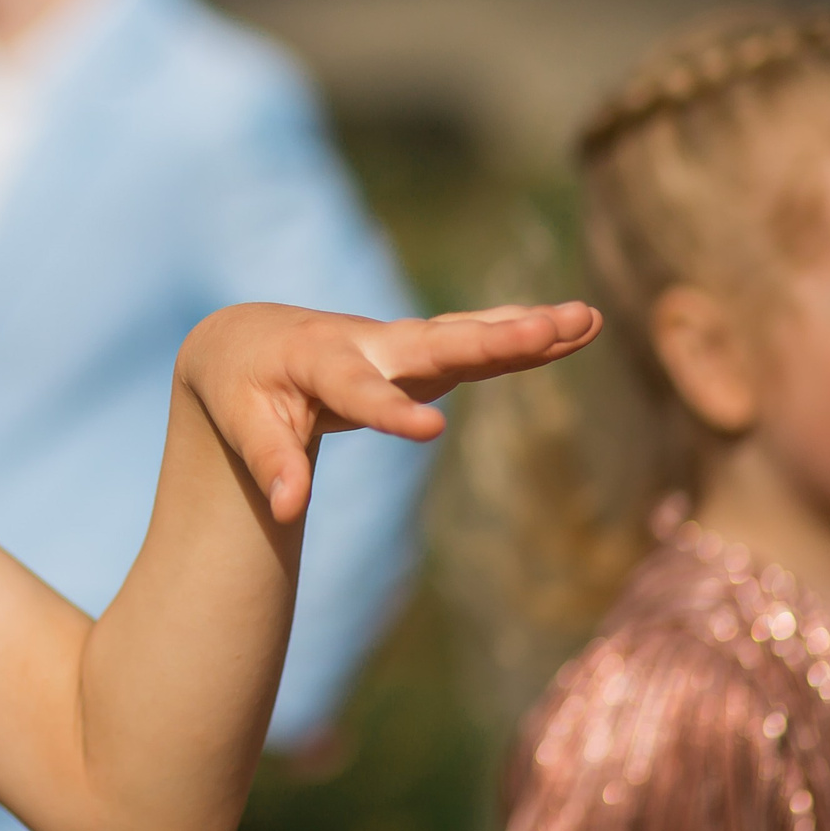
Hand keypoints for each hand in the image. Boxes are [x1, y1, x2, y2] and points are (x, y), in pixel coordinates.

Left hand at [176, 301, 600, 524]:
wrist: (250, 339)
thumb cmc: (245, 389)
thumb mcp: (244, 426)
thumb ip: (271, 464)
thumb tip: (287, 511)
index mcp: (316, 360)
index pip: (357, 390)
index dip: (389, 411)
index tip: (431, 432)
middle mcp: (366, 343)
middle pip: (432, 343)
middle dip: (490, 341)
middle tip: (546, 332)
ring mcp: (400, 345)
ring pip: (466, 335)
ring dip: (526, 329)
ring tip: (586, 319)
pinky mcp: (423, 353)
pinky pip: (477, 343)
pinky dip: (522, 336)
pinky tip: (577, 327)